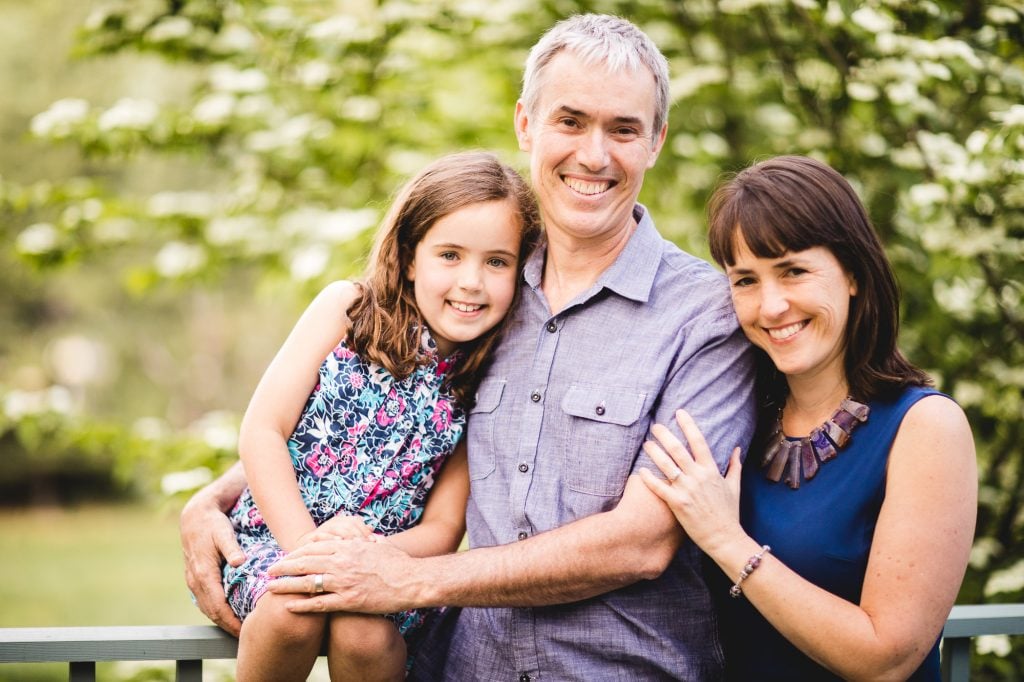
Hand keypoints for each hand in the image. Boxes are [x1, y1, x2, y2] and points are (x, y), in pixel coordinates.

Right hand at [179, 492, 244, 635]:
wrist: (195, 516)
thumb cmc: (213, 524)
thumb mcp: (224, 532)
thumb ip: (231, 548)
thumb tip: (240, 562)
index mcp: (204, 573)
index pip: (218, 606)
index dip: (231, 621)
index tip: (245, 631)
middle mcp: (195, 581)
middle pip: (212, 612)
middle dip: (228, 626)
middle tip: (247, 635)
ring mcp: (193, 581)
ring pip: (207, 608)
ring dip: (221, 620)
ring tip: (240, 629)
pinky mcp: (194, 578)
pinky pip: (204, 600)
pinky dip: (216, 610)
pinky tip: (228, 614)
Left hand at [266, 538, 419, 613]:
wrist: (413, 579)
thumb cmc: (399, 562)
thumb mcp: (380, 544)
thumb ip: (367, 540)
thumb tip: (365, 535)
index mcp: (348, 547)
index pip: (314, 547)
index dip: (296, 552)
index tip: (285, 556)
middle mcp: (343, 562)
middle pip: (305, 563)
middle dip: (284, 567)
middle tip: (269, 571)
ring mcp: (345, 582)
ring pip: (307, 582)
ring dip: (286, 585)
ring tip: (271, 588)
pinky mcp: (350, 600)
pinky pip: (321, 604)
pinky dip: (303, 605)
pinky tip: (289, 607)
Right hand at [296, 514, 372, 546]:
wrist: (306, 552)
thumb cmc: (330, 548)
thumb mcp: (346, 540)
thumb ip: (358, 533)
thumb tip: (372, 528)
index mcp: (342, 521)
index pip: (356, 521)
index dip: (365, 530)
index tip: (373, 541)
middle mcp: (332, 523)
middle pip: (348, 523)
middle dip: (358, 534)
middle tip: (366, 545)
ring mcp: (322, 530)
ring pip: (337, 527)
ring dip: (347, 535)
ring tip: (356, 544)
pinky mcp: (311, 538)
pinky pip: (321, 535)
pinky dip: (331, 538)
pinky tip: (339, 542)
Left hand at [638, 409, 745, 555]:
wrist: (725, 538)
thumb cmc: (730, 513)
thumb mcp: (735, 487)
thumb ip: (734, 466)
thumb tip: (737, 449)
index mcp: (711, 471)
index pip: (698, 441)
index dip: (688, 425)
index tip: (679, 412)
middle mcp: (698, 477)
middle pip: (678, 450)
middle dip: (665, 435)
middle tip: (655, 425)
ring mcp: (687, 490)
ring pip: (666, 465)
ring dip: (654, 452)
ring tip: (646, 443)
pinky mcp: (677, 504)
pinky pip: (660, 488)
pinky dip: (650, 479)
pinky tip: (641, 471)